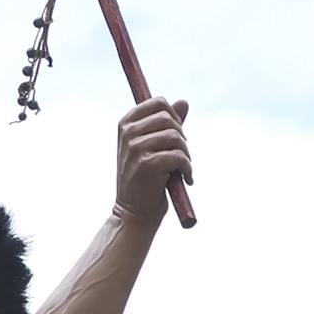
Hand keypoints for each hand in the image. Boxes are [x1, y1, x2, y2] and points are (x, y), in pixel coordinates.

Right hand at [113, 99, 192, 235]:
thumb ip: (167, 124)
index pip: (158, 103)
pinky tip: (186, 179)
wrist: (134, 212)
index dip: (175, 118)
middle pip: (169, 118)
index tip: (176, 137)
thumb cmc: (145, 179)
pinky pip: (179, 157)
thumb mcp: (152, 146)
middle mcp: (128, 132)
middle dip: (182, 138)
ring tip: (183, 170)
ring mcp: (136, 147)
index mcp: (126, 123)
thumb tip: (184, 102)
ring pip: (176, 138)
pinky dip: (188, 169)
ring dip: (186, 156)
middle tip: (182, 157)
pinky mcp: (147, 164)